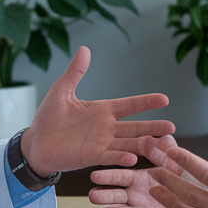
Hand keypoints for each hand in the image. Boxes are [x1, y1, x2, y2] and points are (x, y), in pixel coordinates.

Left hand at [20, 46, 173, 175]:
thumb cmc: (48, 117)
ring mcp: (101, 143)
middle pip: (135, 127)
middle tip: (172, 127)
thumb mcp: (61, 92)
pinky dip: (122, 158)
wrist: (35, 143)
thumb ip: (75, 73)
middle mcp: (106, 127)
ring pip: (129, 143)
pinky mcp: (92, 157)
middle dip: (153, 127)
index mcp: (102, 110)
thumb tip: (84, 49)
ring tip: (163, 145)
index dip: (146, 102)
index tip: (164, 99)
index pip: (129, 105)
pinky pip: (111, 157)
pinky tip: (134, 158)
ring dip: (145, 144)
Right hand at [89, 135, 207, 207]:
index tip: (95, 176)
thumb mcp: (176, 166)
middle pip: (117, 195)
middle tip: (93, 196)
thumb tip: (157, 139)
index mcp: (140, 179)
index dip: (108, 177)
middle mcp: (137, 195)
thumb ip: (164, 155)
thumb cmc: (187, 184)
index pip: (121, 177)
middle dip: (105, 196)